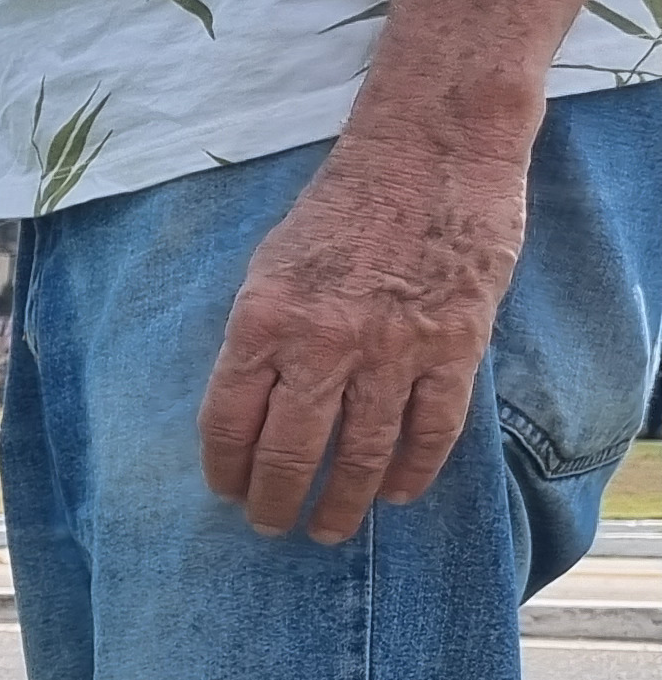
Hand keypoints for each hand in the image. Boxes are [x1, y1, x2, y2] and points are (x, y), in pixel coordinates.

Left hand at [198, 125, 528, 543]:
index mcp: (262, 322)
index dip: (225, 470)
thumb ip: (259, 337)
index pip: (228, 423)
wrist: (430, 150)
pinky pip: (431, 430)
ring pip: (360, 455)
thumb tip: (247, 406)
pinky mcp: (453, 346)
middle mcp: (322, 344)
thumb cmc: (341, 206)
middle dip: (274, 502)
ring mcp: (392, 349)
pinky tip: (395, 494)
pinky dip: (412, 472)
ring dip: (342, 503)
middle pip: (289, 454)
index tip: (227, 492)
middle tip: (272, 525)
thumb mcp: (269, 266)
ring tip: (329, 529)